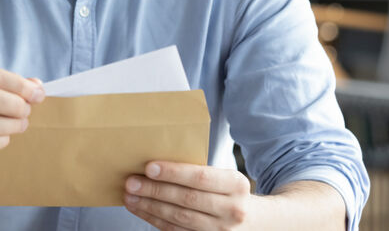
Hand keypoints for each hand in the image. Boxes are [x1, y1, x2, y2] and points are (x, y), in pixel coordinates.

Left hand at [124, 161, 251, 230]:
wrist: (258, 222)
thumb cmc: (231, 193)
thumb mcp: (226, 178)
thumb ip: (200, 173)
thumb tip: (156, 165)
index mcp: (236, 184)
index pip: (201, 177)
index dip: (174, 173)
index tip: (149, 167)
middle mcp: (232, 209)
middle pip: (187, 199)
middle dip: (155, 190)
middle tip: (131, 182)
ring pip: (179, 218)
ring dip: (150, 207)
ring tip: (130, 196)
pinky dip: (156, 220)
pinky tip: (142, 209)